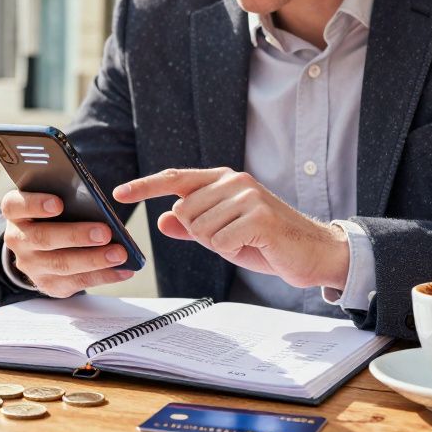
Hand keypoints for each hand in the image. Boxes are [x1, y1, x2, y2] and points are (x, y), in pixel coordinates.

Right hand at [0, 190, 133, 297]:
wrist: (39, 246)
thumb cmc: (51, 214)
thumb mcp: (50, 199)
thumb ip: (64, 196)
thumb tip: (96, 202)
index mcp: (15, 212)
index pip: (16, 206)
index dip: (35, 204)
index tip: (58, 203)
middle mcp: (17, 239)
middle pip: (43, 238)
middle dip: (76, 236)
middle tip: (104, 232)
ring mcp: (31, 265)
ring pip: (61, 264)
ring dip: (94, 260)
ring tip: (120, 253)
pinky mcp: (48, 284)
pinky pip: (77, 282)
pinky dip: (104, 276)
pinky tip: (123, 270)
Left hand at [113, 167, 349, 289]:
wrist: (313, 252)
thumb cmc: (267, 242)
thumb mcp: (223, 234)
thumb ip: (193, 226)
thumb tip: (163, 219)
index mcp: (223, 180)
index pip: (176, 179)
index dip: (145, 186)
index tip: (118, 193)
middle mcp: (234, 182)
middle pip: (184, 212)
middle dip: (201, 234)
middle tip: (233, 238)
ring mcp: (248, 196)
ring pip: (200, 230)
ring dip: (219, 245)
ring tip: (247, 241)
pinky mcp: (259, 216)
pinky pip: (220, 242)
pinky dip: (233, 251)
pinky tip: (255, 246)